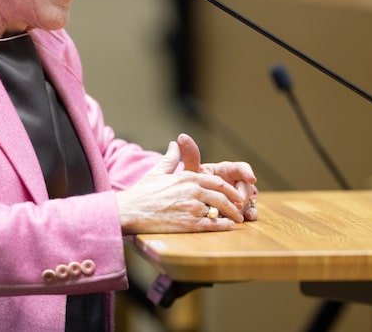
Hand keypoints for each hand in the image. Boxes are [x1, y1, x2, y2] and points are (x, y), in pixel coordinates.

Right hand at [116, 134, 256, 233]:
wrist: (130, 210)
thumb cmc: (142, 192)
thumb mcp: (157, 171)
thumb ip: (170, 157)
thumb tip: (174, 144)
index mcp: (187, 177)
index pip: (216, 181)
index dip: (229, 189)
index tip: (235, 195)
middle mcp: (193, 190)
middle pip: (222, 196)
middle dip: (234, 204)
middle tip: (240, 209)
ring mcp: (192, 207)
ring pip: (219, 211)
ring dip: (231, 216)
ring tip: (236, 220)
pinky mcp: (189, 223)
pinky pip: (212, 225)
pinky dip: (222, 226)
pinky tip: (227, 228)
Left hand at [179, 133, 258, 221]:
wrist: (188, 203)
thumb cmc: (191, 184)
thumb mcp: (192, 171)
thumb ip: (190, 156)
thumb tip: (182, 136)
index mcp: (225, 171)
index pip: (240, 167)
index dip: (247, 172)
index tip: (251, 178)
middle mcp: (235, 182)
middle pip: (246, 184)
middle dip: (243, 192)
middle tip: (237, 202)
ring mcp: (238, 196)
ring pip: (249, 198)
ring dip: (246, 204)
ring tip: (238, 210)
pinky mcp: (240, 209)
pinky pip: (250, 210)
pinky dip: (251, 213)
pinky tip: (248, 217)